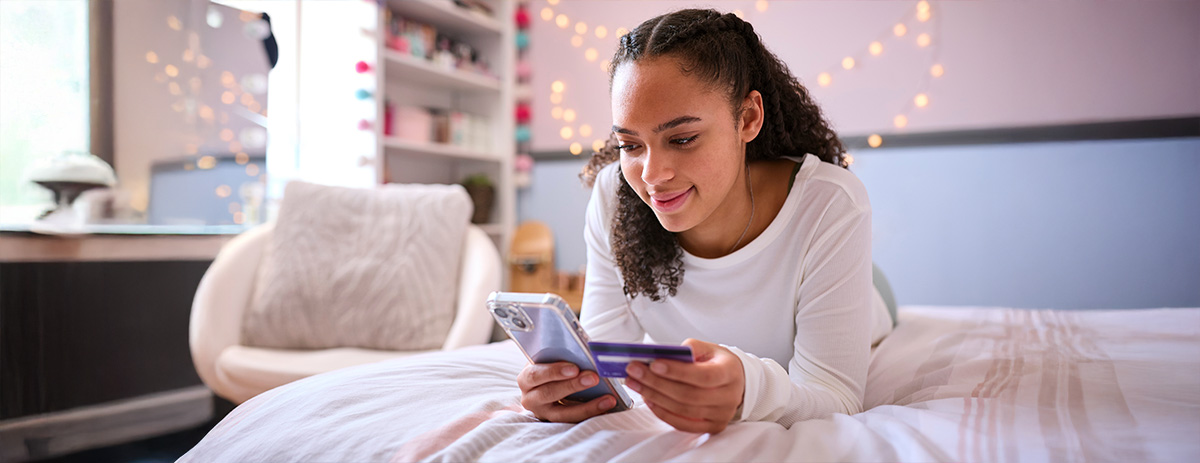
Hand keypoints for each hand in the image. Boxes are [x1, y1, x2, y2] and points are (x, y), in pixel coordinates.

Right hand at [517, 362, 616, 421]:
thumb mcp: (549, 358)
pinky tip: (607, 407)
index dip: (554, 372)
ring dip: (587, 406)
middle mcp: (530, 398)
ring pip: (563, 413)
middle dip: (573, 386)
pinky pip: (575, 421)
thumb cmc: (550, 365)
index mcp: (526, 378)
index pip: (536, 375)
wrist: (548, 382)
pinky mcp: (557, 422)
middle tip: (593, 378)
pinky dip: (592, 414)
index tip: (574, 368)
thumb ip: (560, 354)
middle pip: (549, 393)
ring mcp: (544, 413)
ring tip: (608, 399)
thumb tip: (584, 351)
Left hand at [624, 338, 744, 433]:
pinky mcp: (711, 427)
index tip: (654, 364)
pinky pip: (682, 424)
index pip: (703, 375)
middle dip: (657, 383)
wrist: (736, 382)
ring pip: (682, 410)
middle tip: (635, 371)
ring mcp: (720, 415)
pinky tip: (649, 399)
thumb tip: (666, 354)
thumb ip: (691, 348)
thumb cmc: (718, 363)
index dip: (677, 372)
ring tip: (636, 383)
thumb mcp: (709, 348)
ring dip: (655, 396)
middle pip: (688, 395)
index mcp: (729, 372)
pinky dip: (662, 412)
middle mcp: (728, 397)